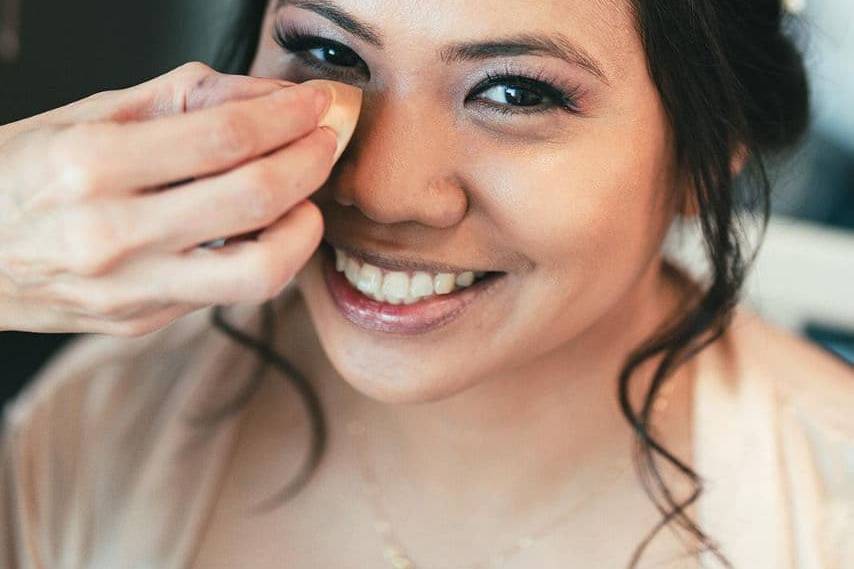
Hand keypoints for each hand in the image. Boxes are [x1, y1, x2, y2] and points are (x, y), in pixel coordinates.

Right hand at [0, 62, 360, 335]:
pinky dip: (268, 254)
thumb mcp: (87, 115)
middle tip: (326, 141)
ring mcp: (132, 289)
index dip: (287, 116)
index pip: (224, 137)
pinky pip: (231, 291)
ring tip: (307, 196)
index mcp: (90, 166)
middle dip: (311, 162)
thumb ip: (183, 99)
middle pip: (254, 199)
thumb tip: (267, 96)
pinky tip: (268, 228)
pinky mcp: (146, 320)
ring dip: (304, 226)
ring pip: (259, 269)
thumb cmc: (20, 177)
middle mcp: (112, 234)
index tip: (315, 104)